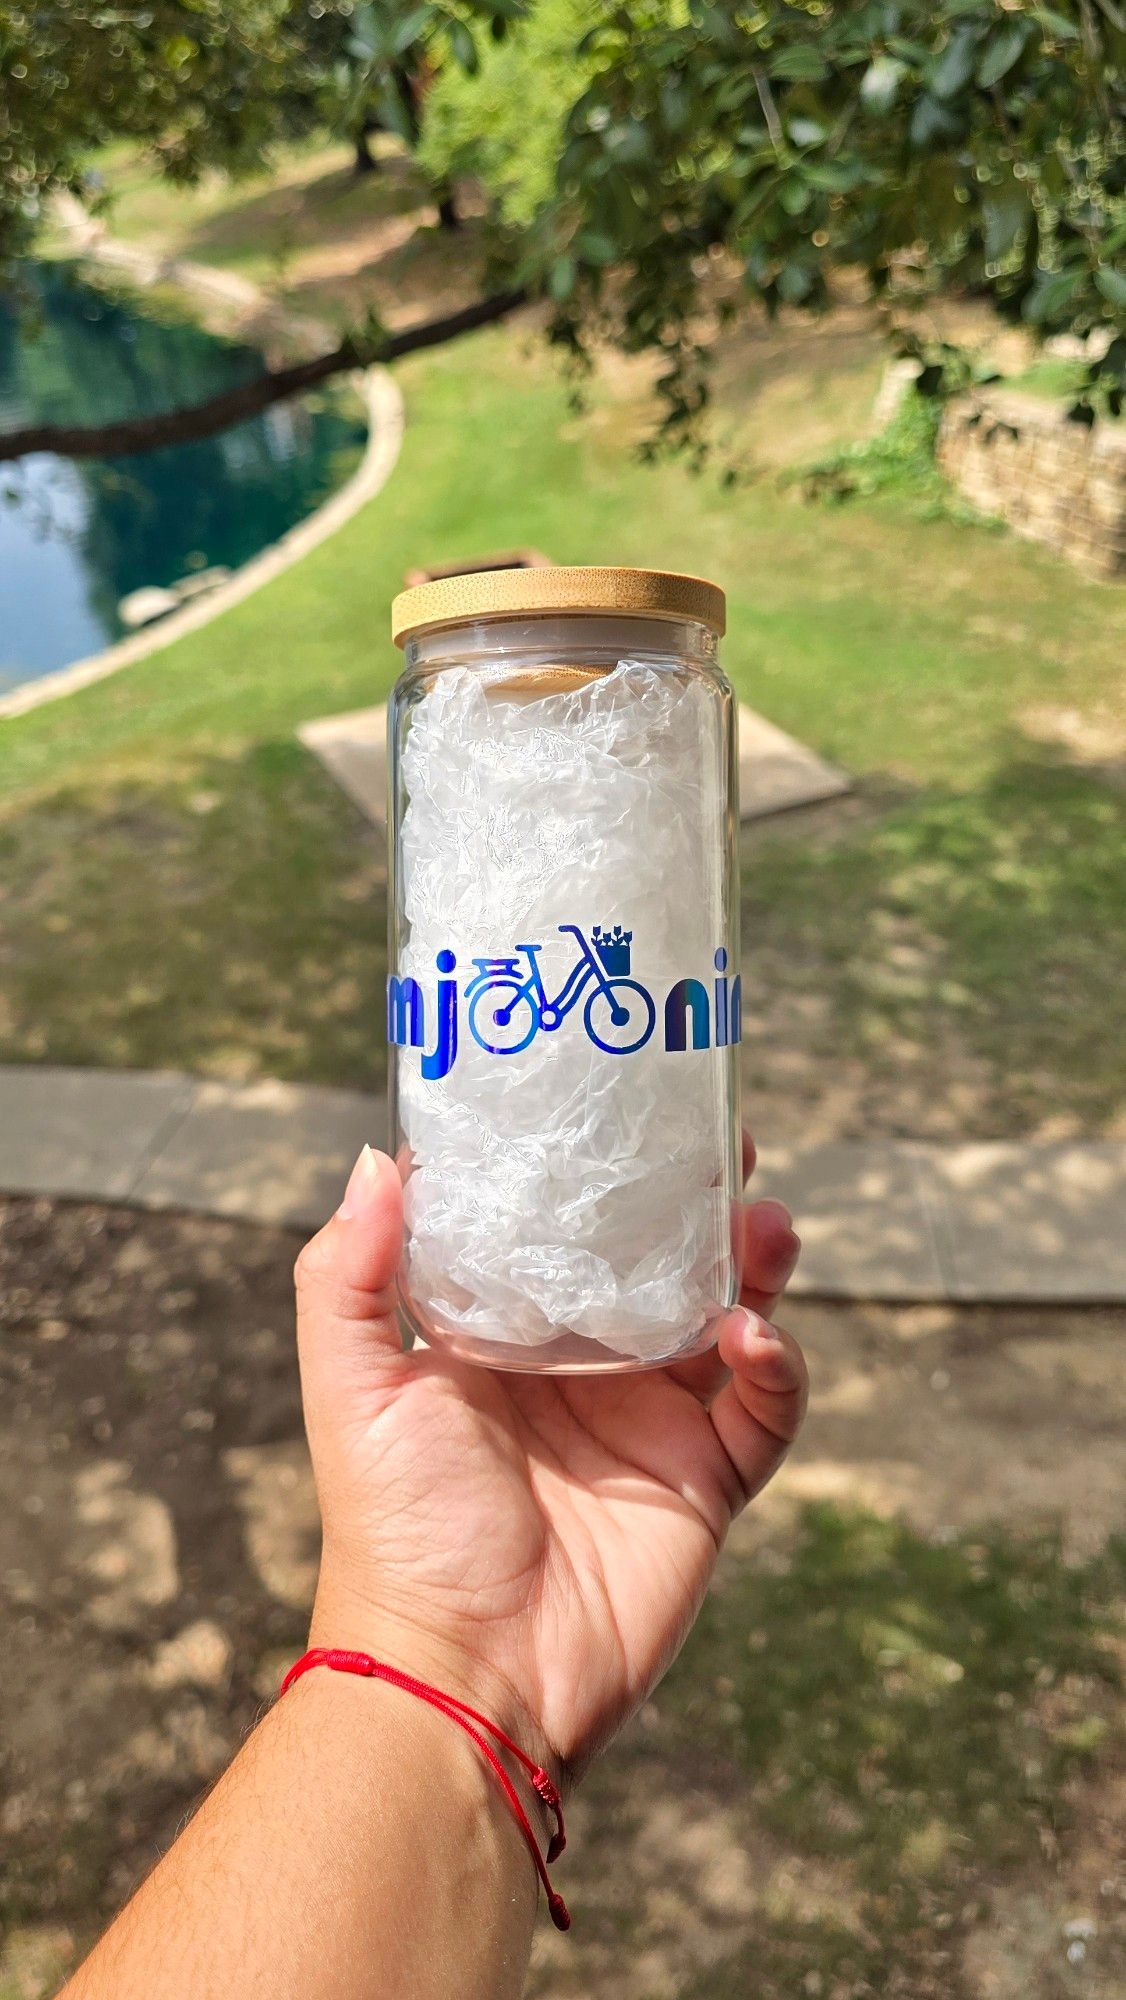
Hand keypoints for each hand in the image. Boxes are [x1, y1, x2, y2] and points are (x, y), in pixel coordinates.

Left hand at [294, 1136, 806, 1785]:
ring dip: (756, 1262)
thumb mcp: (354, 1390)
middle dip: (699, 1201)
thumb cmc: (397, 1531)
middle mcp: (587, 1366)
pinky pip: (764, 1408)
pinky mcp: (706, 1479)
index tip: (623, 1104)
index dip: (600, 1171)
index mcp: (510, 1334)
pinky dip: (776, 1364)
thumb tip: (381, 1157)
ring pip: (729, 1315)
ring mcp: (653, 1420)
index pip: (565, 1230)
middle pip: (663, 1260)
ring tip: (764, 1222)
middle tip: (724, 1141)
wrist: (468, 1673)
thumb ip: (348, 1275)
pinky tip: (754, 1334)